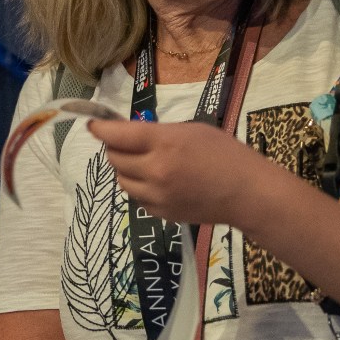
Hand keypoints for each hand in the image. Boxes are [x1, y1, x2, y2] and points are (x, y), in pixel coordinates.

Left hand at [90, 119, 271, 225]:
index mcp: (164, 144)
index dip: (101, 129)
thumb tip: (131, 135)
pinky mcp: (160, 214)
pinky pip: (137, 198)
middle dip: (114, 148)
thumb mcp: (190, 130)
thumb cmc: (224, 153)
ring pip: (122, 180)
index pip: (118, 136)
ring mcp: (156, 196)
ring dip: (125, 168)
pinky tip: (156, 181)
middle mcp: (155, 171)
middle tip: (123, 142)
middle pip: (115, 158)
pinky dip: (139, 187)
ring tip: (141, 162)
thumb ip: (158, 133)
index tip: (93, 125)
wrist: (246, 193)